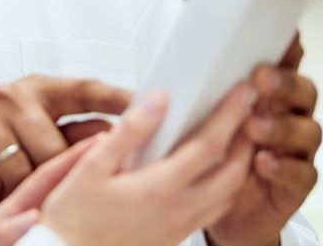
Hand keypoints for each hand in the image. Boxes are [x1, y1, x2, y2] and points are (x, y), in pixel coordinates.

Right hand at [0, 75, 130, 245]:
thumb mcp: (35, 137)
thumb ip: (74, 135)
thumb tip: (120, 133)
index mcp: (36, 90)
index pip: (84, 90)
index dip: (116, 98)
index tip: (147, 104)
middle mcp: (8, 96)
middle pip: (52, 147)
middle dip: (48, 176)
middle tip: (35, 181)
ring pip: (21, 171)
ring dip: (16, 189)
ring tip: (4, 182)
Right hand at [38, 83, 256, 245]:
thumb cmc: (73, 216)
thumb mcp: (92, 167)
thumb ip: (129, 132)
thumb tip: (157, 100)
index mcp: (158, 188)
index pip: (210, 146)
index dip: (231, 115)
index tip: (242, 92)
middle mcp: (178, 211)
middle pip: (234, 173)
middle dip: (247, 139)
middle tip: (249, 112)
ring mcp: (180, 228)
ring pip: (229, 195)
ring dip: (240, 165)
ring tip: (235, 138)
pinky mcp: (176, 238)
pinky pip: (215, 211)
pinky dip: (225, 187)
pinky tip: (212, 171)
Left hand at [205, 34, 321, 245]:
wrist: (207, 207)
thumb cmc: (197, 154)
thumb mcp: (191, 117)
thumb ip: (192, 91)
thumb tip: (166, 62)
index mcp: (263, 92)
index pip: (282, 61)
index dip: (286, 45)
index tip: (279, 29)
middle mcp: (286, 115)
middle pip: (302, 90)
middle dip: (283, 82)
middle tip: (257, 78)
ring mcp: (294, 150)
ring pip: (306, 131)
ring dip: (281, 126)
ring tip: (254, 126)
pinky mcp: (294, 184)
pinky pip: (302, 174)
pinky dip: (284, 167)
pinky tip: (262, 162)